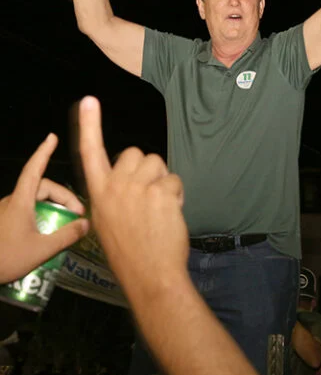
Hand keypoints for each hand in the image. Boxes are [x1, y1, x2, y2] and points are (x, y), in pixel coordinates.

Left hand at [0, 134, 88, 282]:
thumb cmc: (6, 258)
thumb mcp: (42, 249)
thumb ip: (67, 235)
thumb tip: (86, 224)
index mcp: (20, 202)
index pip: (34, 170)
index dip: (43, 152)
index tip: (52, 138)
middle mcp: (12, 202)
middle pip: (42, 187)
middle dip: (63, 196)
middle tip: (78, 216)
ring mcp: (6, 212)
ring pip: (35, 200)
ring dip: (53, 207)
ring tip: (66, 225)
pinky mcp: (3, 222)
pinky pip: (27, 211)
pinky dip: (42, 215)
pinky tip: (49, 233)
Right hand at [78, 96, 187, 301]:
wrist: (149, 273)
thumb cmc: (131, 251)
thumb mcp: (108, 221)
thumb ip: (115, 195)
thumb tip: (130, 181)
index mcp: (98, 193)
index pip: (90, 152)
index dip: (90, 125)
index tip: (90, 101)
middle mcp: (115, 186)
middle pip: (136, 154)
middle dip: (147, 169)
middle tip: (148, 197)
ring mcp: (138, 187)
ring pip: (158, 163)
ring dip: (163, 181)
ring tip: (159, 208)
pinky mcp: (160, 192)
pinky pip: (174, 181)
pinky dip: (177, 195)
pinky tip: (169, 215)